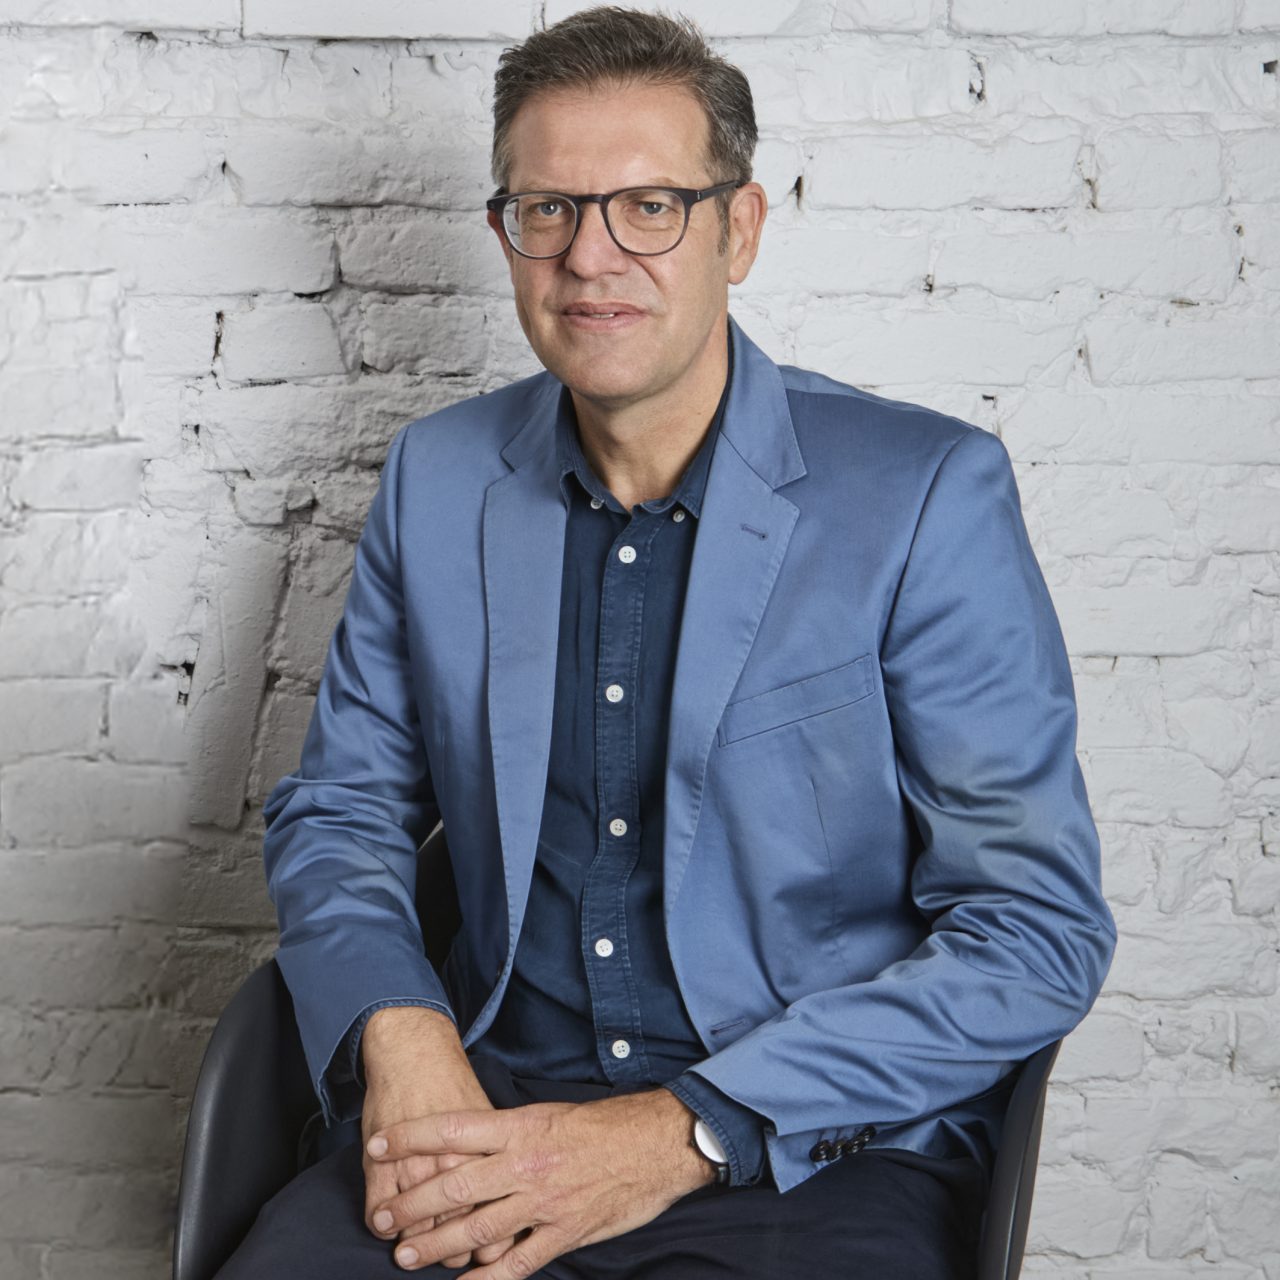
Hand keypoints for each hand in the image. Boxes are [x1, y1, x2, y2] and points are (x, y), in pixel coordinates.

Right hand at [360, 1007, 517, 1270]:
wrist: (416, 1052)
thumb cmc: (454, 1087)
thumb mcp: (491, 1121)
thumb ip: (502, 1159)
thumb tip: (516, 1198)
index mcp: (486, 1155)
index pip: (493, 1217)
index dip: (490, 1244)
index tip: (486, 1250)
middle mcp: (451, 1164)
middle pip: (455, 1230)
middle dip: (452, 1251)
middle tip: (449, 1256)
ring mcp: (414, 1166)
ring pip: (416, 1229)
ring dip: (414, 1243)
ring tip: (413, 1247)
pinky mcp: (380, 1163)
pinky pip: (377, 1214)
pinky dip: (380, 1225)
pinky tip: (384, 1225)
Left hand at [364, 1087, 715, 1276]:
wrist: (655, 1142)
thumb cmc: (602, 1125)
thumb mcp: (549, 1114)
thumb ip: (509, 1132)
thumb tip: (465, 1142)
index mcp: (521, 1126)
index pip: (453, 1130)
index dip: (411, 1137)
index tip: (378, 1145)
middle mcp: (525, 1163)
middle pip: (455, 1185)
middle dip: (412, 1204)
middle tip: (382, 1218)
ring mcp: (543, 1202)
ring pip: (478, 1228)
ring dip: (437, 1245)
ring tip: (405, 1257)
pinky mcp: (564, 1233)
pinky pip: (517, 1262)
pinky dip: (487, 1279)